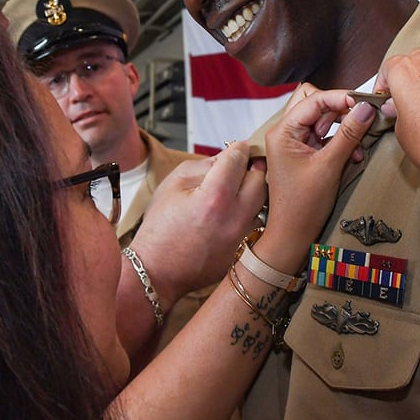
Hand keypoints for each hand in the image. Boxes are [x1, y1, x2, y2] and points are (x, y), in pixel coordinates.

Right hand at [129, 142, 266, 307]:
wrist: (158, 271)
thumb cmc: (160, 228)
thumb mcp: (172, 185)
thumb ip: (202, 166)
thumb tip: (226, 157)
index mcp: (214, 197)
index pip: (239, 159)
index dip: (237, 149)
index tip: (237, 148)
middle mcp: (235, 217)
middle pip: (260, 179)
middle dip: (250, 169)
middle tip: (237, 170)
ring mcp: (242, 237)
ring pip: (262, 203)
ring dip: (251, 194)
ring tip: (233, 195)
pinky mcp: (244, 251)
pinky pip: (256, 225)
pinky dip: (247, 216)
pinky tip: (230, 217)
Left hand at [257, 89, 375, 270]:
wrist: (293, 234)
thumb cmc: (303, 205)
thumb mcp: (330, 166)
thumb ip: (349, 134)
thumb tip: (366, 109)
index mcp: (283, 131)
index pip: (313, 99)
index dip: (340, 98)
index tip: (364, 103)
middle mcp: (285, 132)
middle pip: (314, 101)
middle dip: (339, 109)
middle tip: (360, 118)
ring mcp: (294, 142)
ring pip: (321, 117)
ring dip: (343, 126)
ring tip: (358, 142)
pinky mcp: (304, 152)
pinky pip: (325, 135)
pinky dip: (340, 140)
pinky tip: (354, 154)